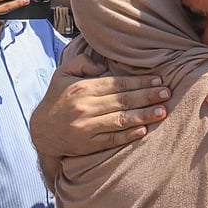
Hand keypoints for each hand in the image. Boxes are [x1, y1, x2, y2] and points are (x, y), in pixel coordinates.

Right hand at [29, 53, 169, 157]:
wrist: (41, 131)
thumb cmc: (58, 99)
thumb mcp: (63, 74)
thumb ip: (82, 63)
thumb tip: (102, 63)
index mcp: (83, 88)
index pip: (117, 84)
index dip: (140, 82)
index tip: (158, 81)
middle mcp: (85, 107)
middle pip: (123, 101)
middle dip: (147, 96)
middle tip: (167, 93)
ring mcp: (86, 127)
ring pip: (120, 120)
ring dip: (144, 115)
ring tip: (162, 111)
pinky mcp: (88, 145)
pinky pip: (112, 140)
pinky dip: (128, 135)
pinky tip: (144, 130)